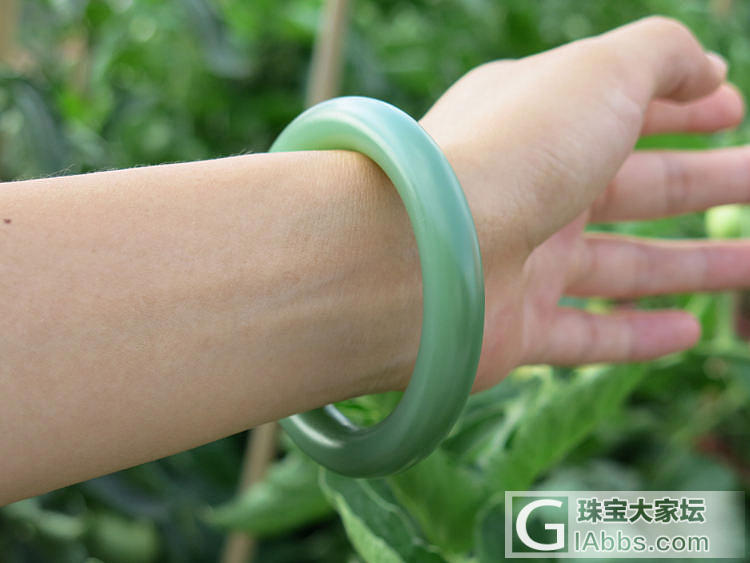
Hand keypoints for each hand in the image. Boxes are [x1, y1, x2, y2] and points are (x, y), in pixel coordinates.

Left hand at [418, 17, 748, 391]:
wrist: (424, 252)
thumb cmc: (513, 152)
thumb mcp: (600, 73)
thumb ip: (661, 56)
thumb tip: (706, 68)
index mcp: (539, 123)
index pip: (622, 109)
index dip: (683, 107)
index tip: (735, 110)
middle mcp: (528, 190)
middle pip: (636, 188)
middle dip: (708, 182)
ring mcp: (520, 261)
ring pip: (622, 266)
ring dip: (691, 266)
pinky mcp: (513, 328)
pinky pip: (587, 336)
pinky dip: (636, 336)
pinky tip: (688, 333)